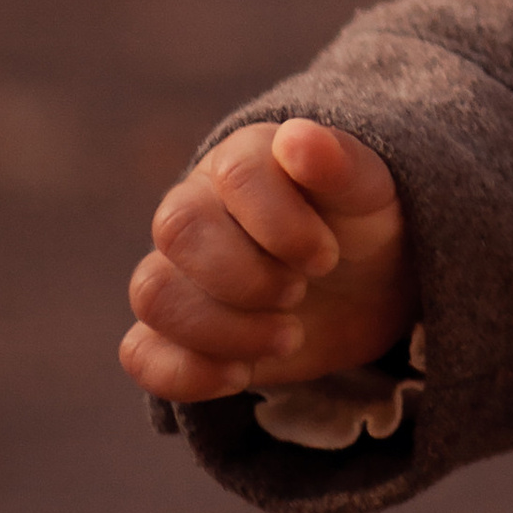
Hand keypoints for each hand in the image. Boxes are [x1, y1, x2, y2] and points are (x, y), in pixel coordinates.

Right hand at [120, 118, 412, 405]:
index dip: (281, 222)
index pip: (234, 174)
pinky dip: (187, 373)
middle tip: (300, 293)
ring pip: (153, 293)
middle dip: (247, 276)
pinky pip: (141, 352)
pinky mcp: (175, 334)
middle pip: (177, 230)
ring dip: (224, 328)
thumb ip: (341, 163)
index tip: (326, 257)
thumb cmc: (365, 225)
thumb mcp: (372, 193)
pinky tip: (243, 374)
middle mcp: (197, 207)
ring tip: (288, 336)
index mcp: (243, 160)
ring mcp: (178, 272)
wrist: (369, 289)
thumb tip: (297, 137)